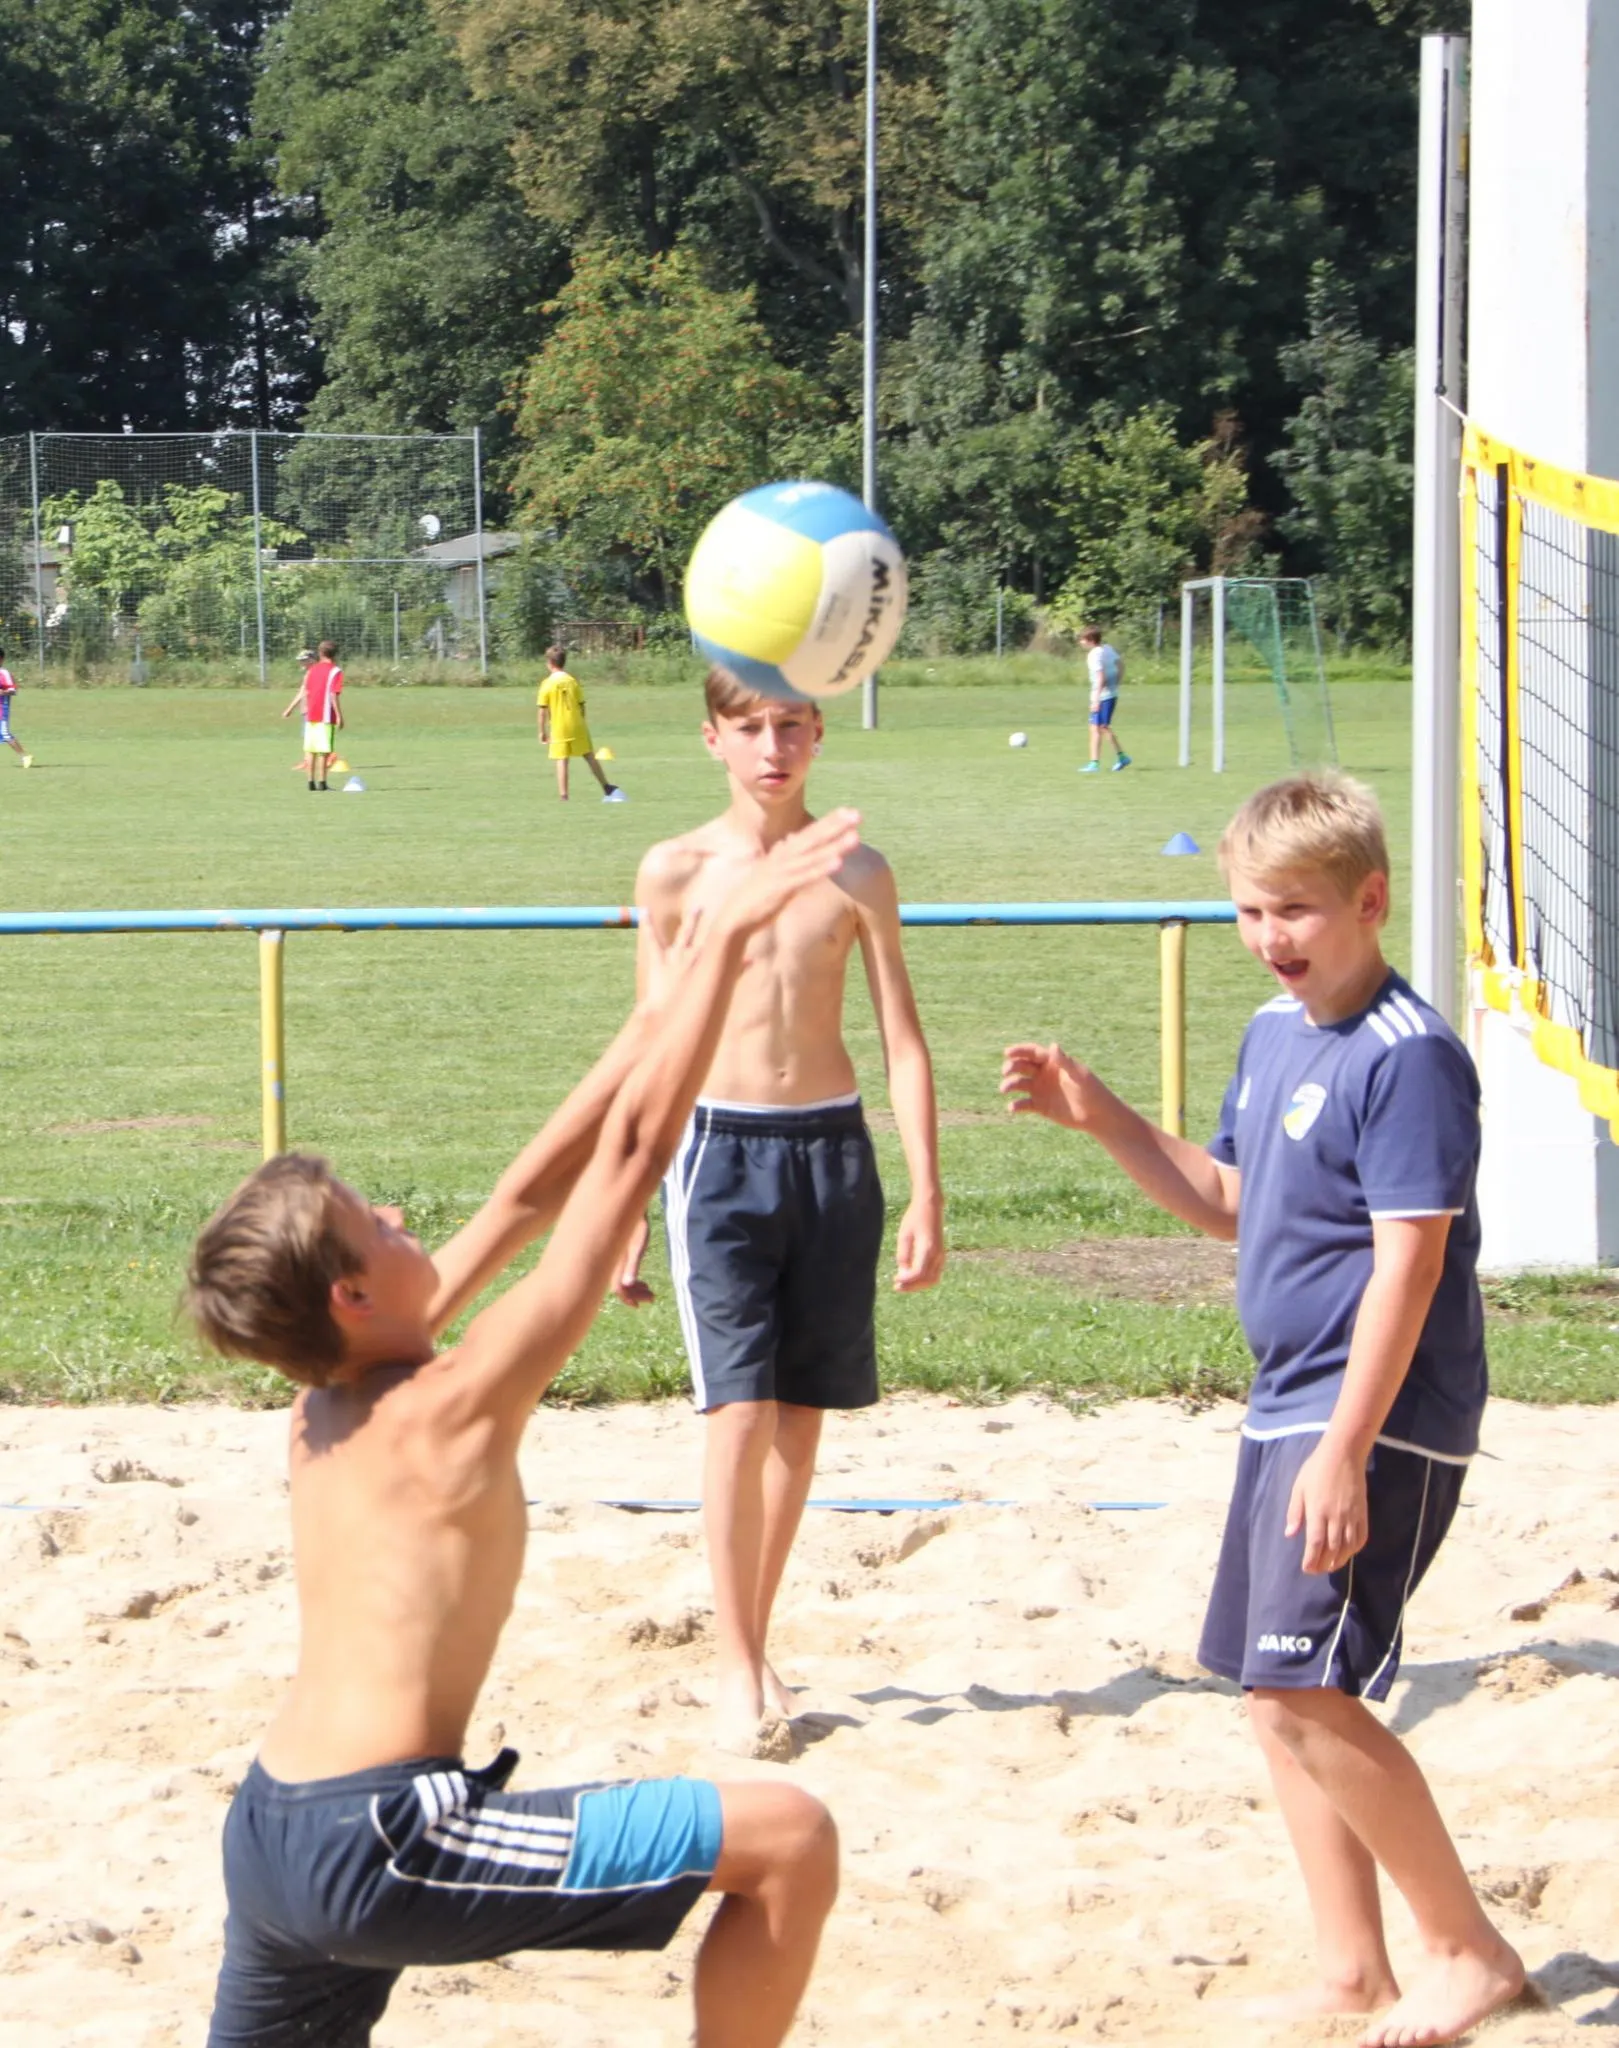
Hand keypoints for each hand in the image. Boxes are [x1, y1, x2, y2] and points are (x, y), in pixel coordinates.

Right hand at [613, 1214, 654, 1308]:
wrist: (629, 1209)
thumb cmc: (636, 1225)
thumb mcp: (638, 1245)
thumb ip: (632, 1264)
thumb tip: (627, 1284)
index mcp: (616, 1264)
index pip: (618, 1289)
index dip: (628, 1298)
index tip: (640, 1304)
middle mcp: (613, 1264)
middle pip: (621, 1287)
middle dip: (636, 1295)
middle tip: (652, 1297)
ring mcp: (616, 1260)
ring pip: (623, 1282)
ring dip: (635, 1289)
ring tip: (650, 1291)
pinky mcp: (620, 1256)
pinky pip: (623, 1274)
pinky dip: (633, 1281)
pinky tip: (643, 1282)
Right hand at [715, 809, 860, 940]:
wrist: (734, 917)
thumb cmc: (755, 896)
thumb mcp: (771, 872)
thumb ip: (783, 857)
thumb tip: (789, 843)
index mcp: (783, 853)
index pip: (810, 833)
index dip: (830, 821)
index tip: (850, 811)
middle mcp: (783, 858)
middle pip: (813, 837)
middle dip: (836, 825)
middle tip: (857, 814)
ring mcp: (783, 872)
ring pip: (814, 856)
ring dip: (835, 845)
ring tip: (856, 837)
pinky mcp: (782, 889)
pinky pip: (806, 877)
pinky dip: (822, 869)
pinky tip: (839, 863)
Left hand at [894, 1196, 944, 1292]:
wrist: (930, 1207)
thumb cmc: (914, 1219)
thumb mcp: (904, 1236)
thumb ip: (903, 1256)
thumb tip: (903, 1275)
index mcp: (928, 1248)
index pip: (919, 1273)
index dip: (907, 1281)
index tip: (895, 1281)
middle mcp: (937, 1255)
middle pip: (926, 1280)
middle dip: (912, 1287)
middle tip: (896, 1286)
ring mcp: (941, 1256)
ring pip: (932, 1280)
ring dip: (918, 1286)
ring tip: (903, 1285)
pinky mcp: (941, 1256)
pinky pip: (934, 1275)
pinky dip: (923, 1281)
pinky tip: (911, 1279)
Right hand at [999, 1041, 1105, 1129]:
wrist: (1097, 1115)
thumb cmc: (1092, 1091)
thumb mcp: (1078, 1075)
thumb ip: (1064, 1061)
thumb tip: (1052, 1045)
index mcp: (1053, 1063)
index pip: (1032, 1053)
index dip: (1019, 1051)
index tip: (1007, 1053)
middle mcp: (1043, 1075)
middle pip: (1022, 1066)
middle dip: (1011, 1067)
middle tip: (1007, 1071)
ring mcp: (1040, 1090)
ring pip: (1019, 1084)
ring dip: (1009, 1085)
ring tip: (1005, 1089)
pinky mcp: (1040, 1106)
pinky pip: (1023, 1104)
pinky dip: (1016, 1105)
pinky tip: (1012, 1107)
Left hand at [1285, 1439, 1369, 1574]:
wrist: (1343, 1455)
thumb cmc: (1316, 1469)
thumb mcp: (1299, 1488)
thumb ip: (1295, 1512)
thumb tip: (1290, 1535)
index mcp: (1318, 1511)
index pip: (1315, 1543)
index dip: (1311, 1559)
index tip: (1307, 1568)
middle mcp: (1336, 1517)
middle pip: (1332, 1549)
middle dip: (1324, 1564)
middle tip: (1317, 1570)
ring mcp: (1352, 1516)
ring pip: (1347, 1546)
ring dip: (1339, 1560)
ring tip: (1331, 1566)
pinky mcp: (1363, 1513)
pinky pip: (1361, 1537)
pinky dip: (1355, 1549)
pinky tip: (1348, 1553)